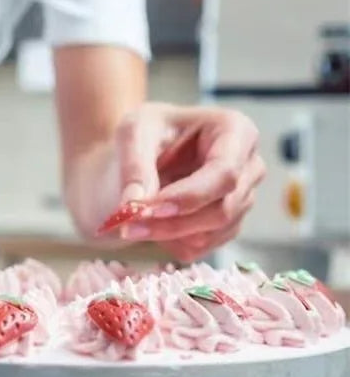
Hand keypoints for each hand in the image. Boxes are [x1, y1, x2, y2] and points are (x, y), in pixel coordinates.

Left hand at [108, 103, 265, 261]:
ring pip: (212, 233)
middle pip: (222, 209)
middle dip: (172, 223)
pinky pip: (204, 247)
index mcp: (235, 130)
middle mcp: (249, 166)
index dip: (188, 197)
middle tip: (127, 226)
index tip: (148, 209)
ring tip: (131, 223)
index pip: (225, 172)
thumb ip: (135, 167)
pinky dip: (172, 243)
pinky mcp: (229, 224)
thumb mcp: (133, 134)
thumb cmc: (145, 133)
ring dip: (167, 236)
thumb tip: (134, 206)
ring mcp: (243, 198)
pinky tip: (151, 225)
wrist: (142, 153)